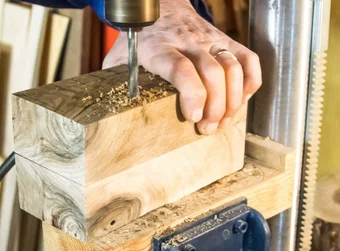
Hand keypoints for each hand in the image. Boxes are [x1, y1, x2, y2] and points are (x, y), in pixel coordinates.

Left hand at [103, 0, 261, 134]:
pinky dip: (251, 82)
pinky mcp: (225, 40)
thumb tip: (109, 113)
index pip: (181, 68)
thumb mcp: (119, 58)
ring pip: (233, 67)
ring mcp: (210, 40)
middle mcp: (188, 42)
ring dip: (234, 99)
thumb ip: (115, 81)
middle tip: (208, 129)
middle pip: (212, 72)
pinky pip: (248, 59)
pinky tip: (241, 101)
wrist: (161, 6)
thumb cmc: (139, 39)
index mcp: (159, 48)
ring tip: (224, 122)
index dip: (192, 93)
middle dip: (215, 106)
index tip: (195, 117)